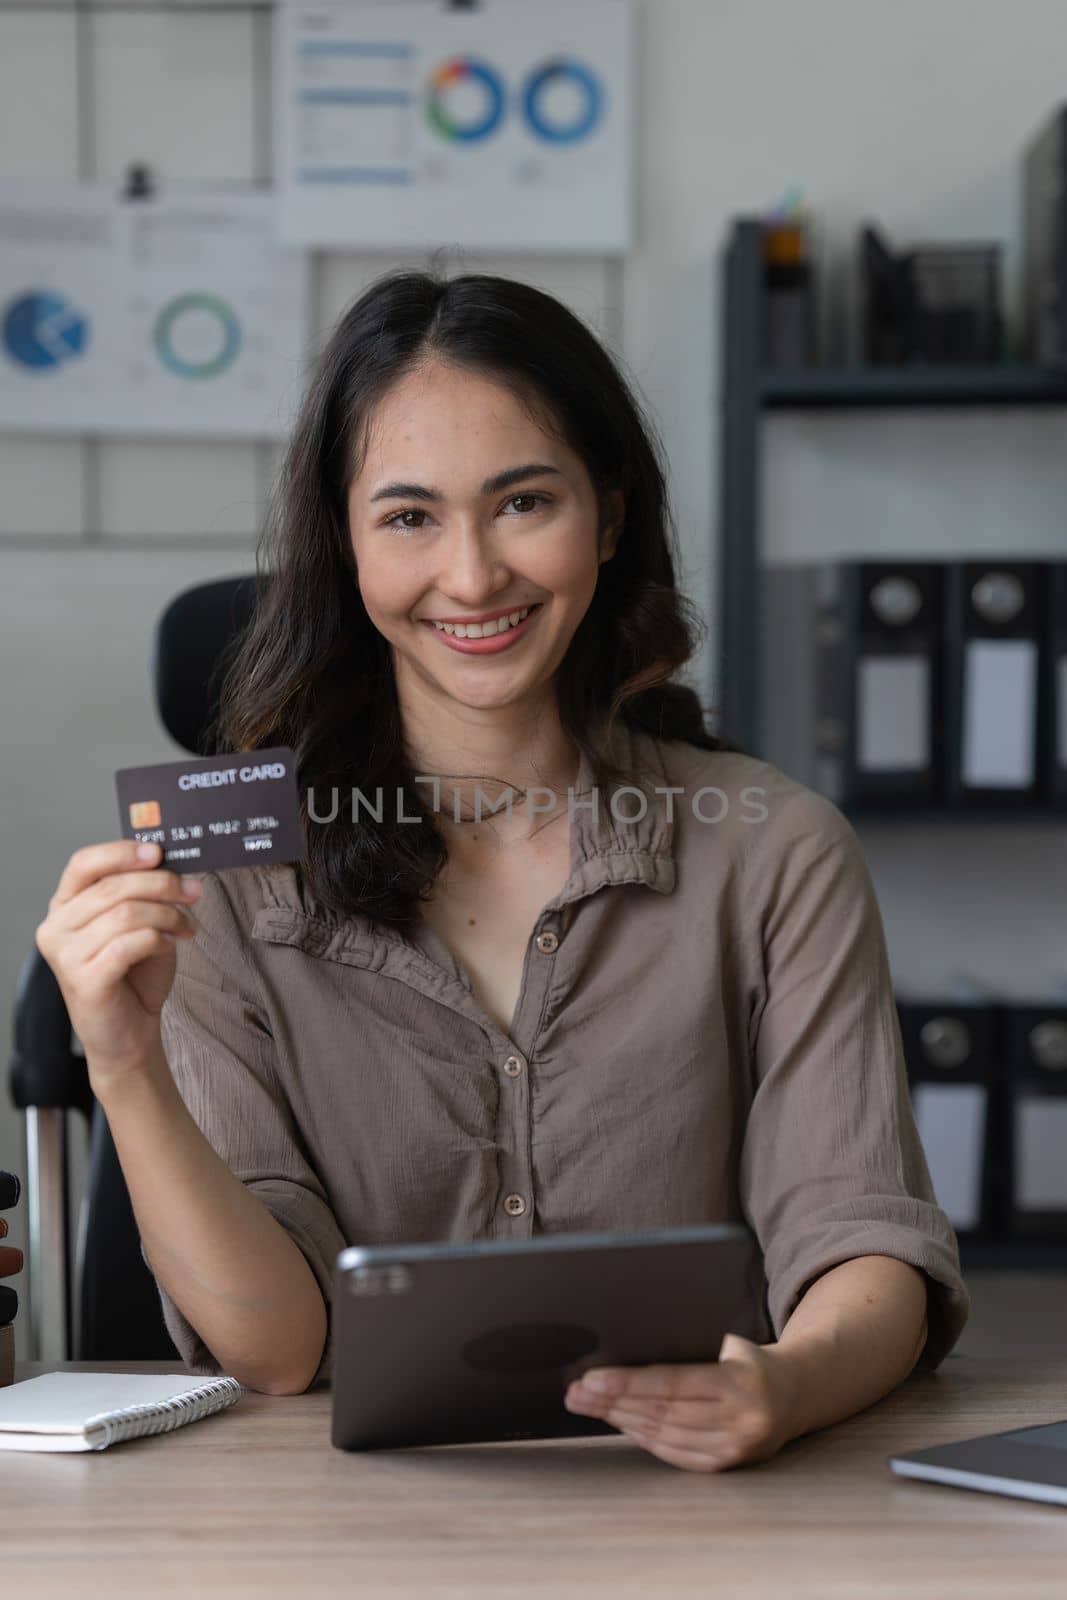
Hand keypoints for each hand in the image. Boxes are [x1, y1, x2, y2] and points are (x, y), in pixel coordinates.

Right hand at [34, 839, 202, 1094]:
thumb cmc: (134, 977)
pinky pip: (131, 943)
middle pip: (113, 887)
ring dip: (167, 915)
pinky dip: (160, 940)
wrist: (130, 1035)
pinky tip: (170, 946)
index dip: (122, 852)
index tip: (158, 852)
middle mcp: (56, 928)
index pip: (84, 863)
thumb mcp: (138, 923)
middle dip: (162, 884)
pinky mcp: (84, 980)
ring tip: (186, 927)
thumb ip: (141, 892)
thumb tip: (168, 860)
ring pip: (126, 913)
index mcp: (65, 907)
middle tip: (192, 891)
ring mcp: (65, 956)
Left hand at [563, 1332, 793, 1472]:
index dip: (627, 1383)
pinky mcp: (727, 1465)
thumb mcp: (731, 1343)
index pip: (671, 1384)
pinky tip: (620, 1423)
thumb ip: (689, 1349)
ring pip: (663, 1435)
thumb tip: (627, 1350)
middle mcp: (740, 1420)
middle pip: (661, 1412)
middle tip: (575, 1393)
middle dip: (612, 1402)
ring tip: (587, 1406)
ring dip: (620, 1420)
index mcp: (741, 1382)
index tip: (591, 1379)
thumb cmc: (751, 1359)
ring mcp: (734, 1448)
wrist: (797, 1393)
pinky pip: (674, 1453)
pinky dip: (642, 1438)